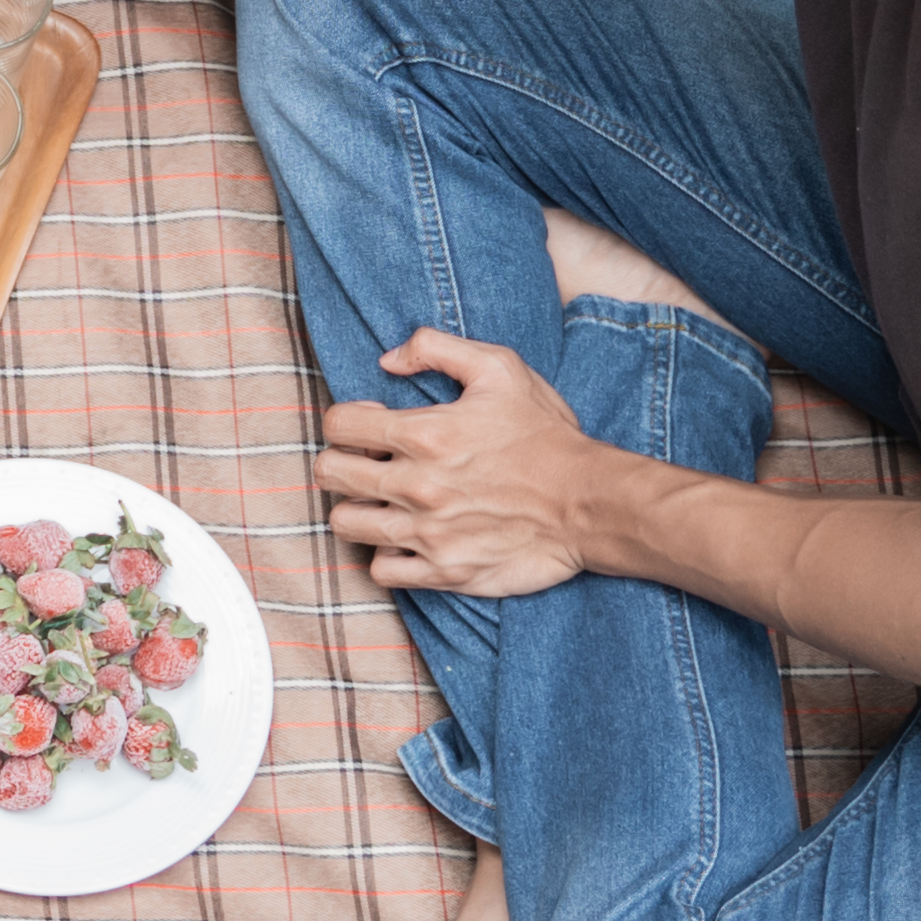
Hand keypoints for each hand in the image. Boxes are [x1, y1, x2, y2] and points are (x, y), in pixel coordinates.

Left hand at [316, 329, 614, 595]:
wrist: (589, 504)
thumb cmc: (546, 436)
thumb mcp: (501, 369)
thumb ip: (436, 348)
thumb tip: (388, 360)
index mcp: (425, 434)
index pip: (338, 425)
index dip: (344, 420)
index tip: (366, 424)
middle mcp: (417, 486)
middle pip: (331, 474)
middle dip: (339, 461)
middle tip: (364, 462)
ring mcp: (428, 533)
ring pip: (346, 524)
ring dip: (356, 508)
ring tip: (379, 501)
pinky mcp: (445, 572)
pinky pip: (382, 571)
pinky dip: (386, 555)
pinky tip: (404, 539)